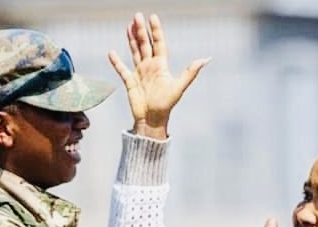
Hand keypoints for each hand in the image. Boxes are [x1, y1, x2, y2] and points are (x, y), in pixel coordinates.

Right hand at [108, 12, 209, 139]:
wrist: (152, 120)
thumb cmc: (166, 105)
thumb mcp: (179, 87)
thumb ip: (190, 72)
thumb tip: (205, 59)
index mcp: (161, 66)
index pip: (159, 44)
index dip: (156, 31)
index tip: (152, 17)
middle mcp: (150, 67)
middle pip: (145, 44)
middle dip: (141, 30)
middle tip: (137, 15)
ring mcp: (140, 73)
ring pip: (135, 52)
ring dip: (132, 39)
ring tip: (128, 26)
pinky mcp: (130, 82)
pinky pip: (122, 69)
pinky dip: (116, 61)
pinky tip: (111, 52)